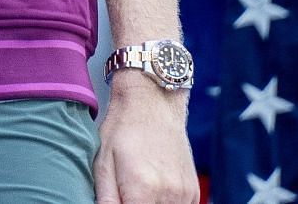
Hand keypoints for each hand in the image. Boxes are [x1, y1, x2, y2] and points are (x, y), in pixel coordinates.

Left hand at [92, 78, 196, 203]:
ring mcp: (185, 194)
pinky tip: (152, 190)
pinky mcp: (193, 192)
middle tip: (124, 191)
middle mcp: (170, 195)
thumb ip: (106, 198)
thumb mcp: (103, 162)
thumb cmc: (123, 129)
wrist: (153, 104)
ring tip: (137, 187)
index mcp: (143, 190)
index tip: (118, 199)